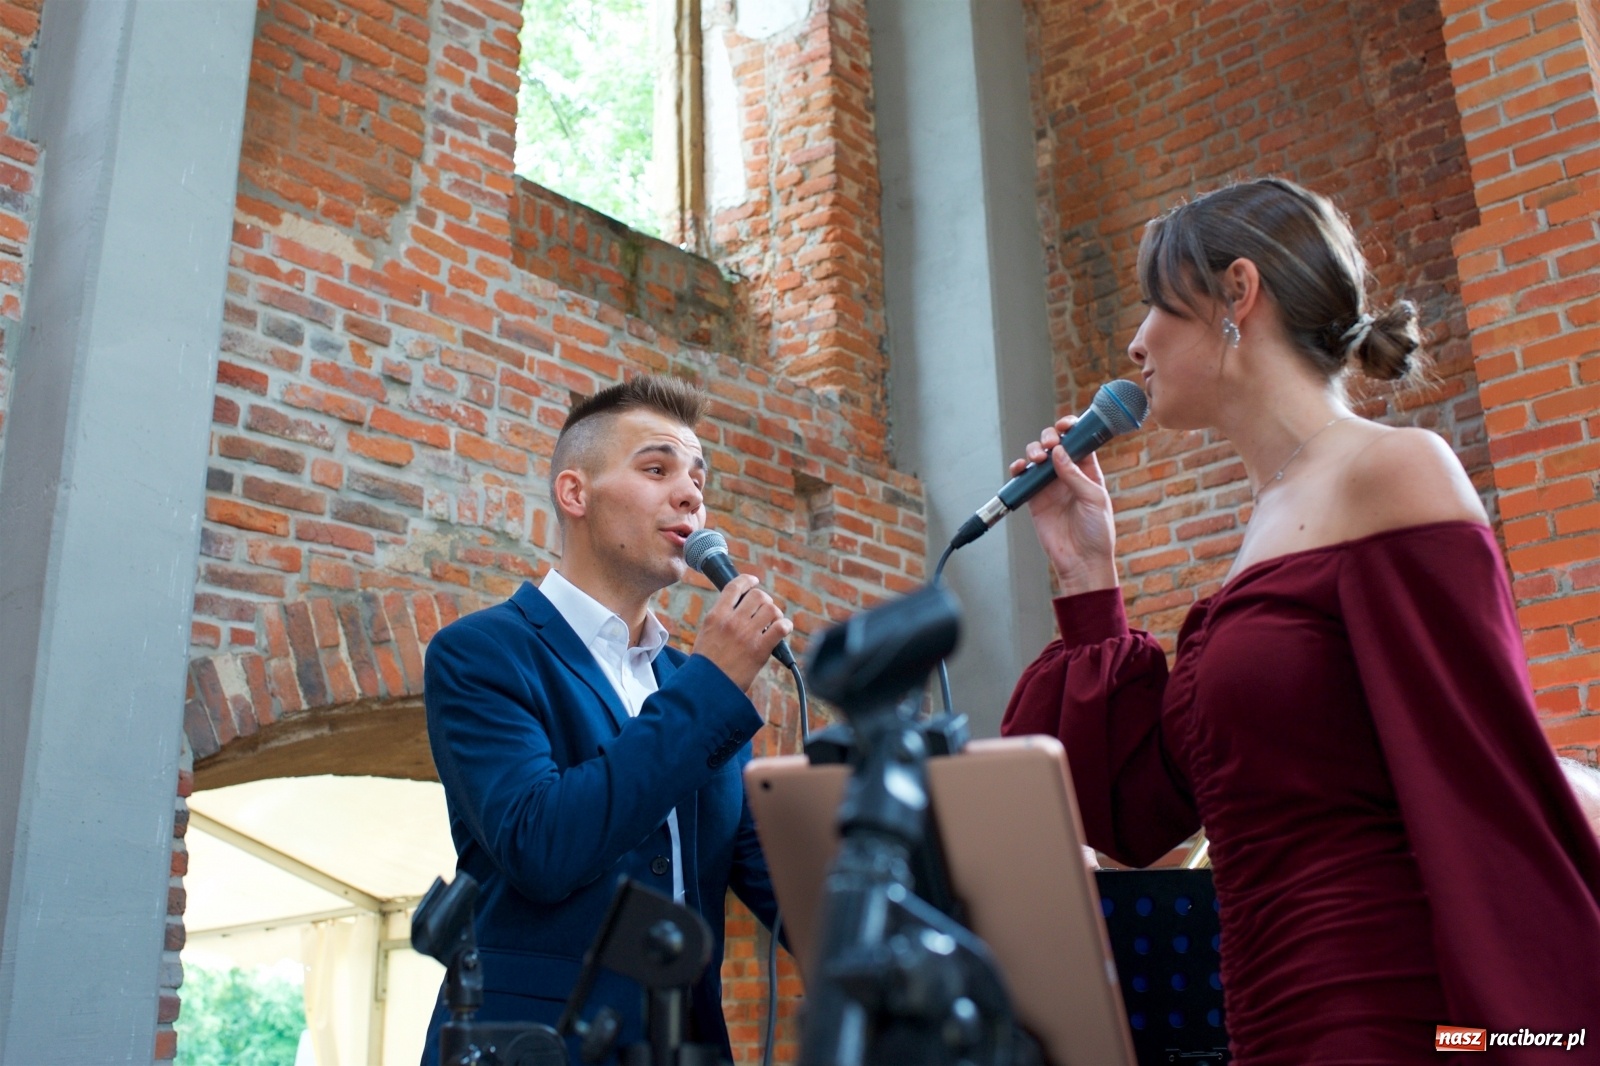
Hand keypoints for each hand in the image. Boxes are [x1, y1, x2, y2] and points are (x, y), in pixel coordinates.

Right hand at [691, 574, 793, 690]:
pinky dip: (785, 626)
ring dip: (775, 614)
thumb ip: (721, 618)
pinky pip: (781, 627)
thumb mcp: (706, 633)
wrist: (708, 687)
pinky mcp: (760, 649)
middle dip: (764, 600)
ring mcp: (747, 634)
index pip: (734, 586)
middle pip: (758, 595)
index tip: (754, 582)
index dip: (748, 580)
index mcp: (716, 616)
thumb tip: (739, 606)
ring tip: (772, 623)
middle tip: (764, 611)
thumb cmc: (707, 664)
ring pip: (771, 609)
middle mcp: (732, 621)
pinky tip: (783, 630)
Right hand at [1011, 415, 1117, 594]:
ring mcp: (1050, 486)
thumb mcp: (1094, 499)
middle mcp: (1068, 474)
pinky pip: (1023, 478)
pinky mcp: (1035, 498)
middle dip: (1049, 437)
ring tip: (1037, 459)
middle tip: (1049, 444)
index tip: (1065, 426)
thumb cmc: (1097, 532)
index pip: (1078, 441)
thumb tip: (1059, 452)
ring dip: (1034, 451)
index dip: (1071, 429)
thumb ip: (1075, 475)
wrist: (1082, 561)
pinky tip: (1021, 468)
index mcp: (1088, 471)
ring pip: (1037, 457)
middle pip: (1055, 445)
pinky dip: (1019, 469)